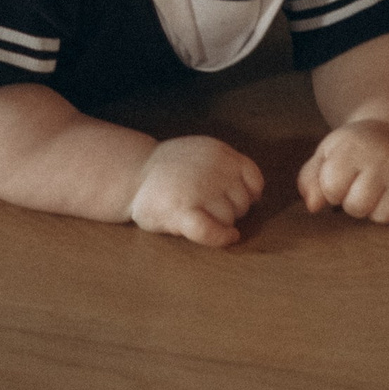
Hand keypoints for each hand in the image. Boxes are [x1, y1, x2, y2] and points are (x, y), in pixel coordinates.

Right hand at [126, 135, 262, 249]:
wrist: (132, 173)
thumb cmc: (172, 170)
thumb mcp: (204, 153)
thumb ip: (229, 166)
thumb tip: (256, 195)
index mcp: (219, 152)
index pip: (253, 178)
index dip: (248, 194)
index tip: (233, 199)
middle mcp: (212, 168)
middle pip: (242, 203)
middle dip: (231, 210)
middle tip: (208, 207)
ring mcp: (197, 189)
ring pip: (229, 219)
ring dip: (221, 223)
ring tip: (199, 214)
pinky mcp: (182, 211)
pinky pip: (212, 231)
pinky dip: (222, 237)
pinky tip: (227, 238)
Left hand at [297, 122, 388, 226]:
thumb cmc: (355, 150)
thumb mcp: (327, 154)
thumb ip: (310, 179)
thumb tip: (312, 207)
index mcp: (353, 146)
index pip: (331, 189)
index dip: (332, 188)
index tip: (342, 174)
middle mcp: (383, 157)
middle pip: (357, 207)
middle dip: (354, 202)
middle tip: (362, 182)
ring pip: (384, 217)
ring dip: (378, 209)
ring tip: (380, 187)